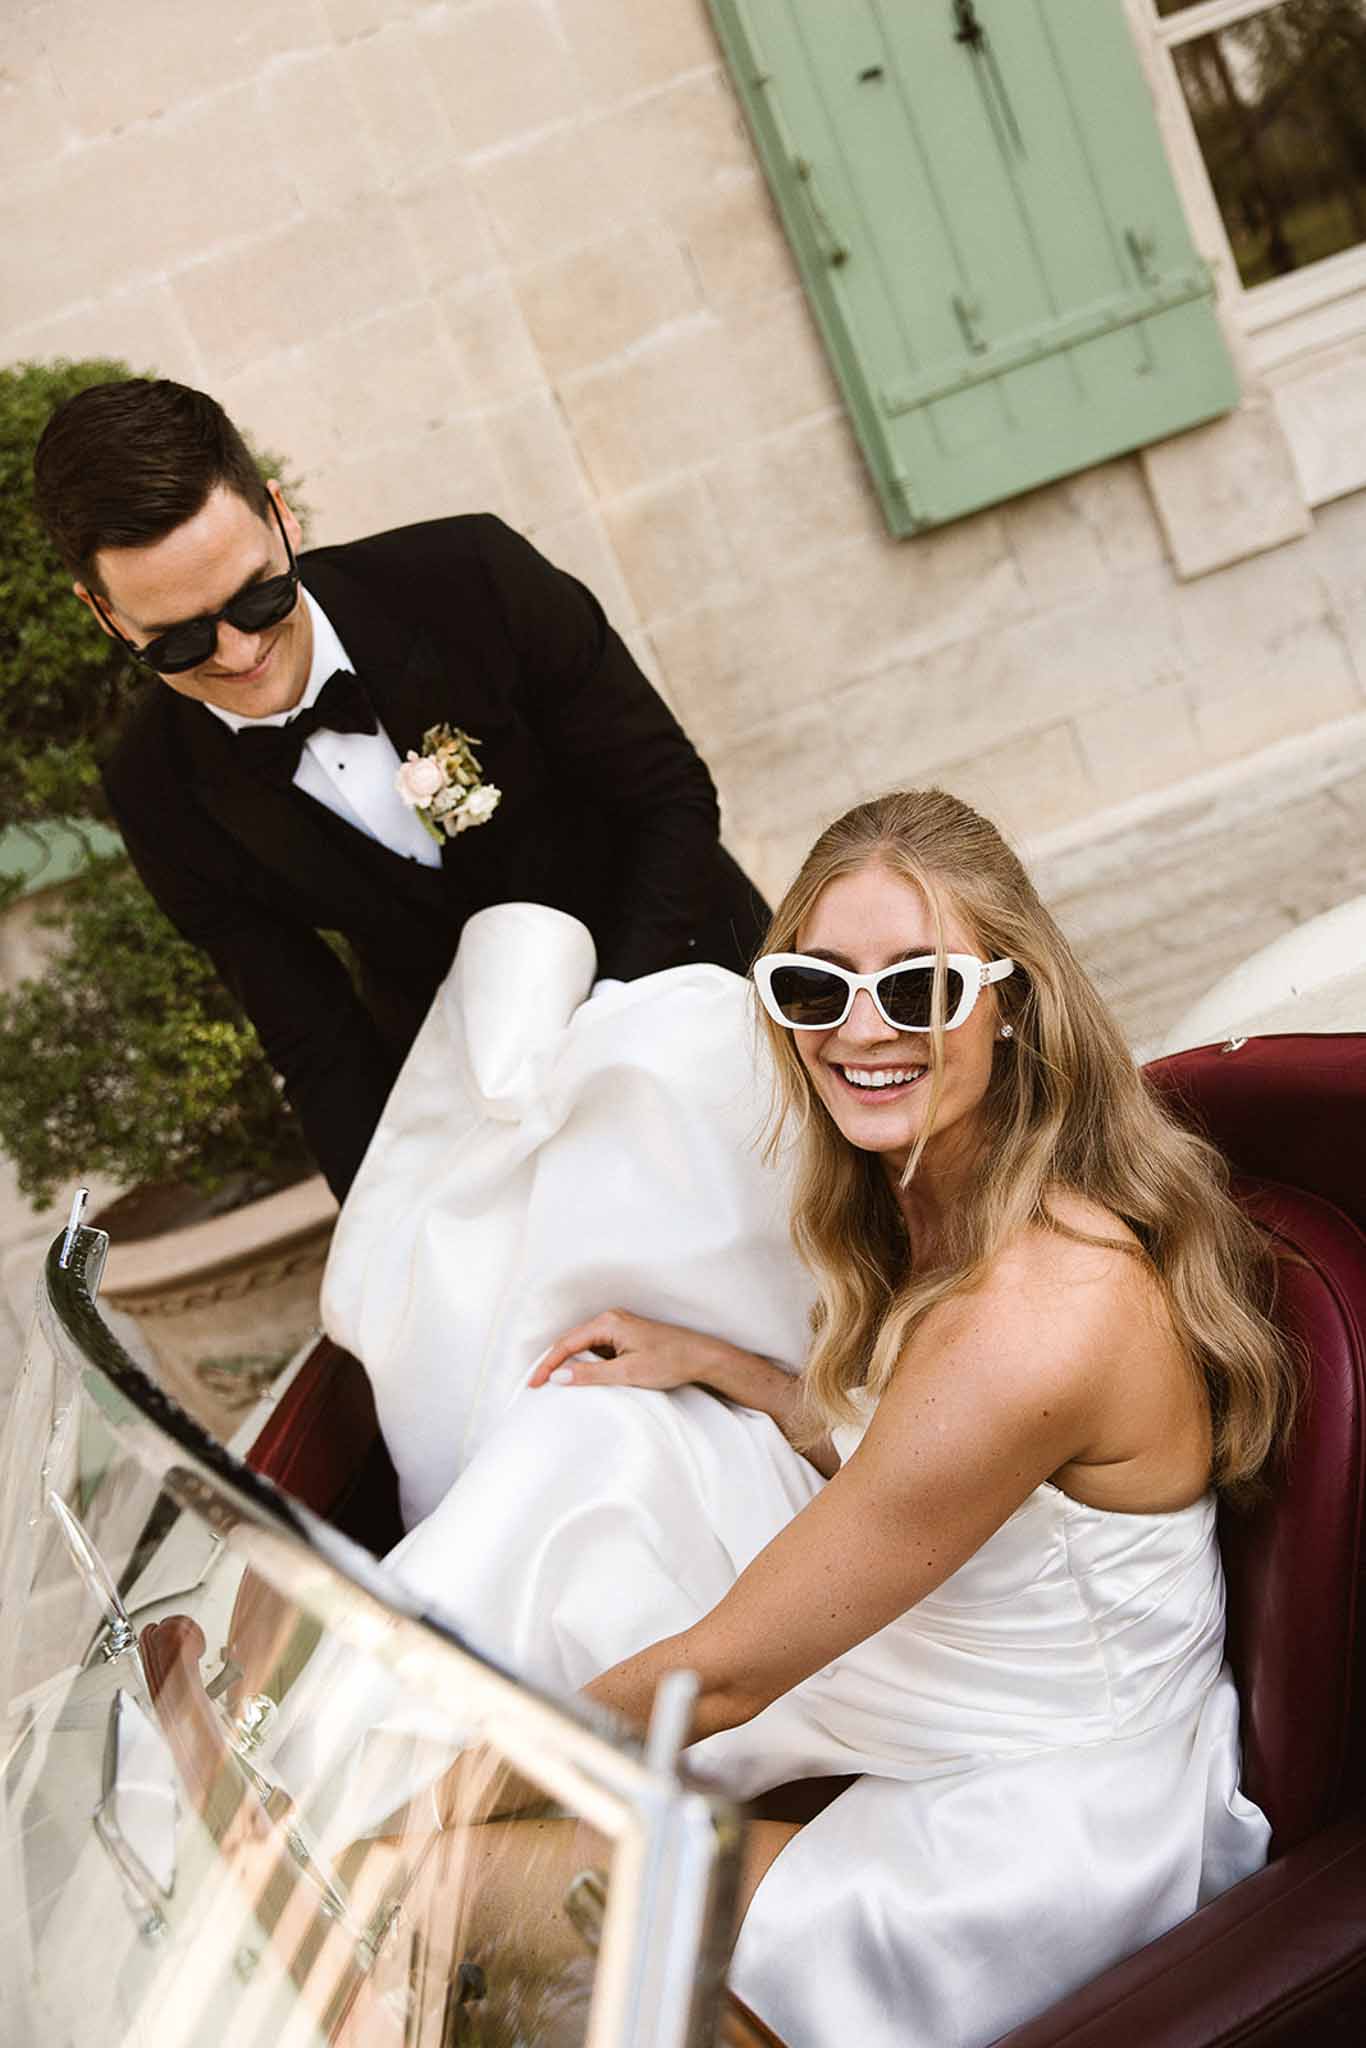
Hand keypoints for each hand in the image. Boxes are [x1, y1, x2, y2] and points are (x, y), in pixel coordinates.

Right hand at [527, 1309, 733, 1394]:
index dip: (547, 1365)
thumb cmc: (670, 1361)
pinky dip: (586, 1364)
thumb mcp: (627, 1372)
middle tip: (537, 1386)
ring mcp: (618, 1328)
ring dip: (569, 1364)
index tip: (534, 1384)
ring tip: (553, 1385)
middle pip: (571, 1342)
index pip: (566, 1343)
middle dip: (553, 1363)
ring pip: (584, 1347)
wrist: (702, 1357)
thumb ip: (591, 1375)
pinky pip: (597, 1350)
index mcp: (608, 1322)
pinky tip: (581, 1379)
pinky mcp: (625, 1338)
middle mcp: (610, 1320)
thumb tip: (558, 1377)